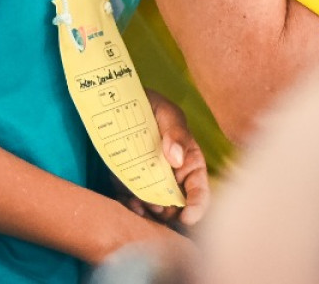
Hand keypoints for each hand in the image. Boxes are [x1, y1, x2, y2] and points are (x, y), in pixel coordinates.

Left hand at [122, 93, 209, 228]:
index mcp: (189, 162)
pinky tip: (129, 203)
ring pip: (155, 208)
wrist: (120, 100)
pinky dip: (131, 207)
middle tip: (156, 207)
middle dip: (168, 213)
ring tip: (139, 204)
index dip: (197, 207)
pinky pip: (132, 201)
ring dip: (150, 212)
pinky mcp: (128, 180)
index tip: (187, 218)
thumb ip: (176, 133)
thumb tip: (177, 158)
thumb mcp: (168, 113)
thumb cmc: (152, 105)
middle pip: (176, 206)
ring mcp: (150, 180)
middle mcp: (172, 176)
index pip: (199, 191)